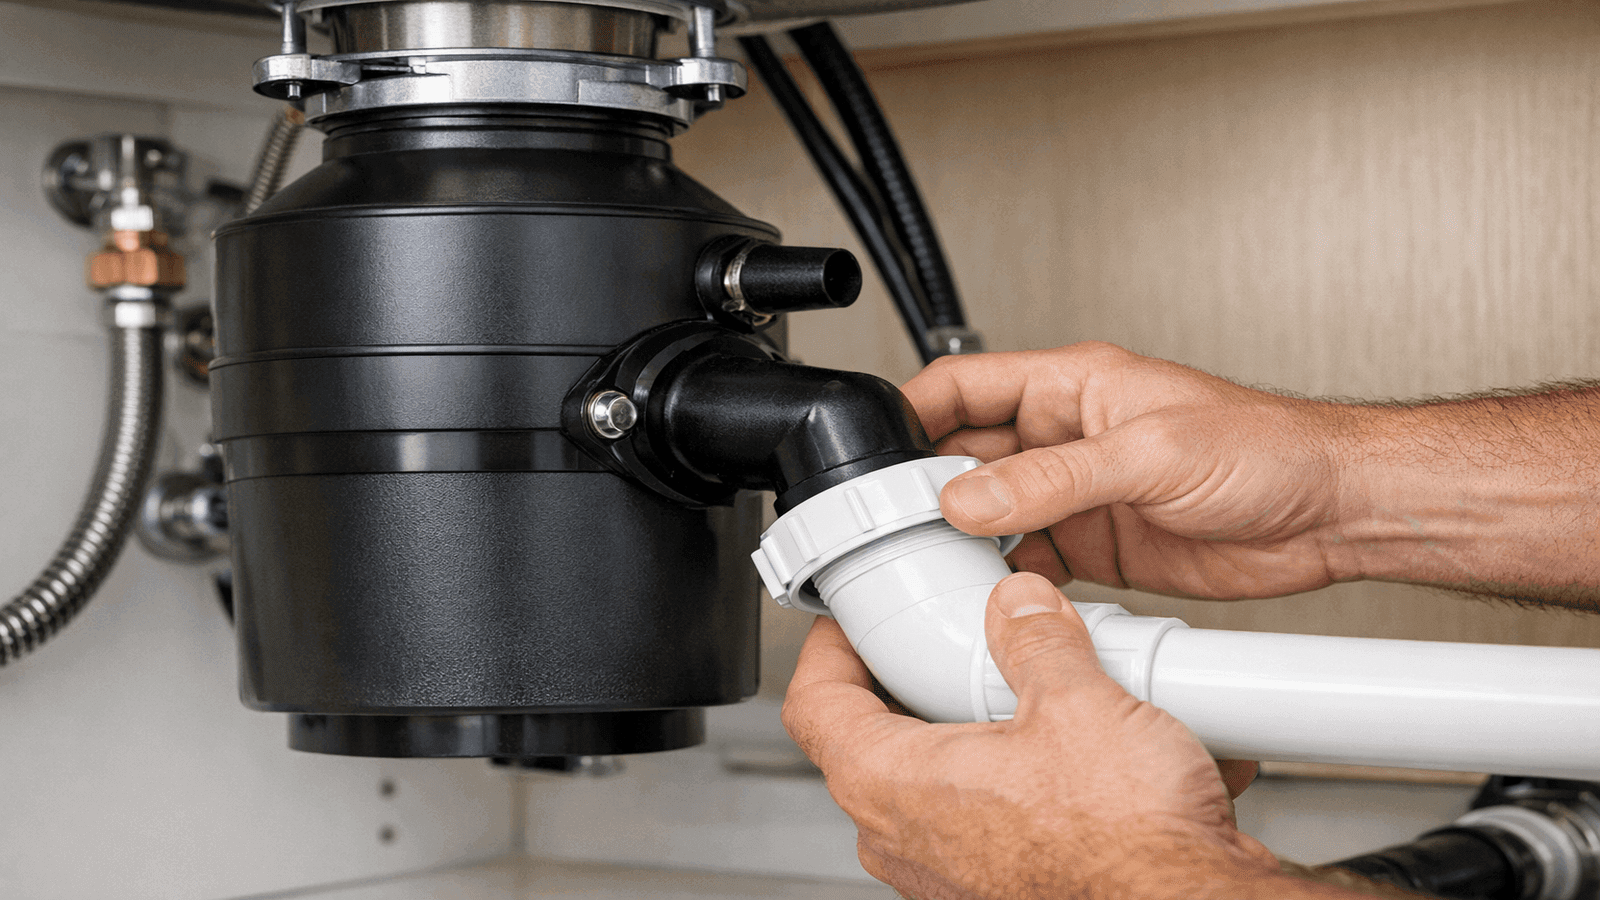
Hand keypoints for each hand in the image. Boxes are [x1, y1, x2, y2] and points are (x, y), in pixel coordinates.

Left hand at [783, 573, 1357, 899]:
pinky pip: (989, 819)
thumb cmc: (1127, 844)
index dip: (828, 649)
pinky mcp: (997, 890)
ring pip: (934, 783)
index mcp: (892, 784)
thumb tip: (1019, 606)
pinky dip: (1024, 781)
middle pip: (872, 741)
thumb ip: (1036, 641)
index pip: (813, 704)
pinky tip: (1083, 754)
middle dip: (914, 686)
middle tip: (949, 645)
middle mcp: (905, 840)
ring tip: (1031, 696)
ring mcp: (947, 875)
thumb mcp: (1078, 702)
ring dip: (976, 735)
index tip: (849, 621)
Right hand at [901, 342, 1357, 599]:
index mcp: (1070, 385)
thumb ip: (1054, 478)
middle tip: (894, 526)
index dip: (910, 413)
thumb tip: (969, 498)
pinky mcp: (1095, 545)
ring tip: (931, 565)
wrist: (1332, 513)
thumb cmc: (1267, 448)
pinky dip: (1000, 579)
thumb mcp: (1149, 453)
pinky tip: (987, 595)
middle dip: (923, 488)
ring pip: (988, 514)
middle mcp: (1065, 436)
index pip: (963, 385)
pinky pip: (1026, 560)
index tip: (871, 453)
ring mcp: (1077, 494)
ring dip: (959, 540)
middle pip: (963, 455)